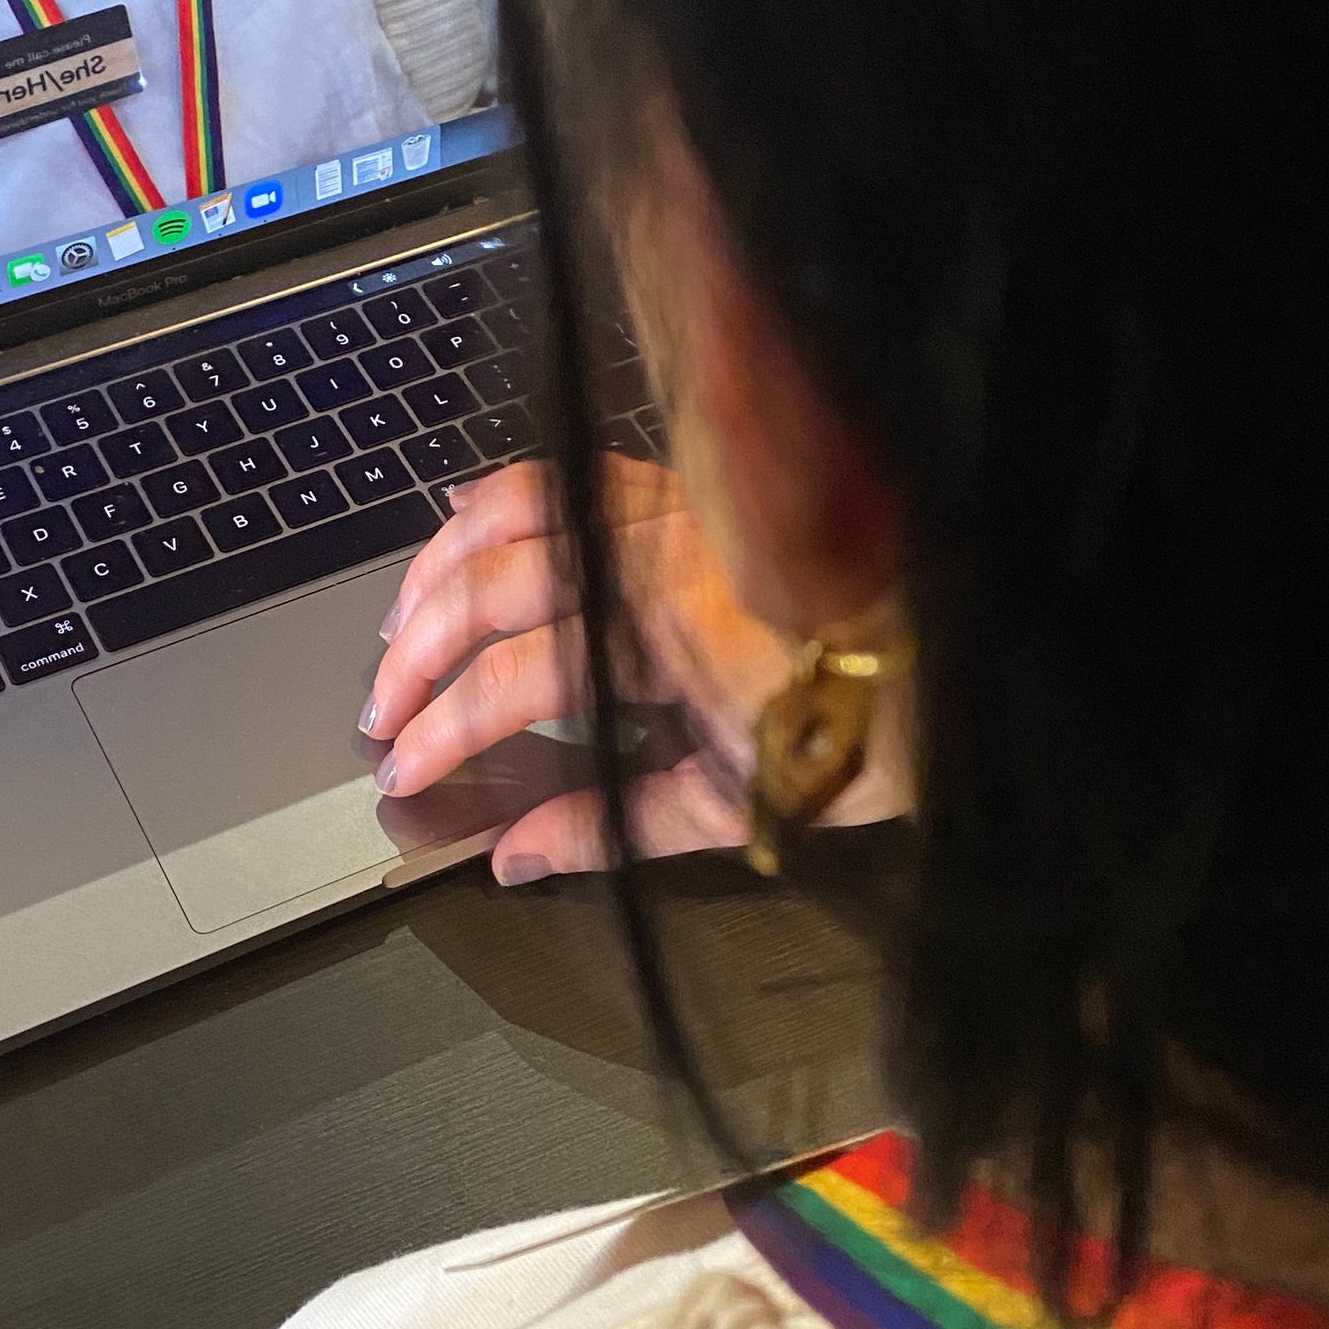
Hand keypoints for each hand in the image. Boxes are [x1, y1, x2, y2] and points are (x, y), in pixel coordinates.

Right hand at [363, 455, 826, 882]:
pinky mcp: (687, 491)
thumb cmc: (860, 731)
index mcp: (670, 639)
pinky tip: (466, 521)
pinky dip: (505, 497)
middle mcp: (659, 557)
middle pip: (497, 585)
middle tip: (380, 705)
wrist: (948, 645)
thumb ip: (610, 826)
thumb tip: (511, 858)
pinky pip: (575, 470)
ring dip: (442, 563)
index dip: (445, 726)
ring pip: (519, 508)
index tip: (401, 768)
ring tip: (400, 622)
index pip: (517, 677)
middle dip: (419, 647)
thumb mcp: (733, 800)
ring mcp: (672, 511)